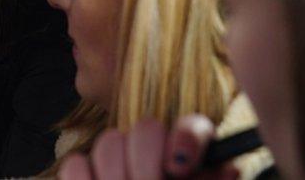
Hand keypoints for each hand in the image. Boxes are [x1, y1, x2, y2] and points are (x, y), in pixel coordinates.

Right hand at [59, 115, 237, 179]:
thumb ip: (212, 177)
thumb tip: (229, 168)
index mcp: (189, 158)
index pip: (193, 130)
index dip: (186, 139)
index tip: (179, 167)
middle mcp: (154, 151)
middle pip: (145, 129)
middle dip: (146, 166)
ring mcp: (117, 158)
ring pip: (109, 143)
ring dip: (117, 174)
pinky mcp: (84, 171)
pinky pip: (75, 164)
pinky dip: (83, 178)